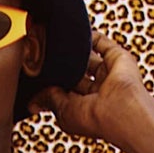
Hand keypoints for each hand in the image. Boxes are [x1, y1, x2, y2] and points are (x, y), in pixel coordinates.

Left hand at [26, 29, 150, 145]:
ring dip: (74, 51)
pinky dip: (90, 36)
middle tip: (43, 54)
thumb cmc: (95, 118)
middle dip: (61, 66)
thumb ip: (49, 99)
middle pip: (75, 73)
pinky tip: (75, 33)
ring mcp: (108, 74)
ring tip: (56, 42)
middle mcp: (97, 91)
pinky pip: (102, 43)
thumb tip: (33, 102)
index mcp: (84, 107)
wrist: (120, 110)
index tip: (35, 73)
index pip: (64, 91)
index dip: (51, 83)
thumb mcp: (63, 111)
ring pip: (88, 58)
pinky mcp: (118, 57)